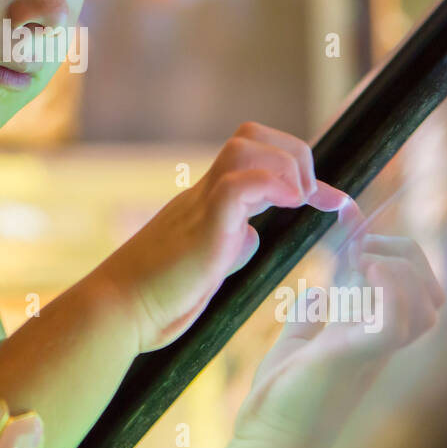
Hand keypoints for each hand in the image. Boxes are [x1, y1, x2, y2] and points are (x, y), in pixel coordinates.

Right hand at [94, 122, 354, 353]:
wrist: (116, 311)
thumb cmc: (154, 299)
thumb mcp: (205, 267)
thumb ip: (228, 248)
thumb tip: (250, 237)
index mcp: (204, 203)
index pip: (250, 159)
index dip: (294, 168)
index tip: (330, 199)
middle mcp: (202, 195)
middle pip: (249, 136)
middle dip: (294, 154)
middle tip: (312, 196)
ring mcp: (201, 207)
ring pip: (244, 146)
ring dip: (286, 164)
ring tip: (300, 199)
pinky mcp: (203, 227)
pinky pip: (238, 184)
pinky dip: (271, 183)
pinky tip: (291, 202)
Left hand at [228, 232, 444, 447]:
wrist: (267, 439)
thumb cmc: (282, 400)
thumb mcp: (297, 345)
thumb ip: (311, 318)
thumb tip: (316, 292)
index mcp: (372, 337)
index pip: (415, 291)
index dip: (397, 253)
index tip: (355, 229)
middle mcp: (381, 344)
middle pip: (432, 295)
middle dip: (407, 255)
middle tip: (361, 246)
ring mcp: (372, 351)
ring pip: (425, 306)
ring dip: (397, 267)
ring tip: (360, 257)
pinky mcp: (354, 357)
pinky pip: (395, 322)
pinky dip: (389, 289)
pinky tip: (364, 269)